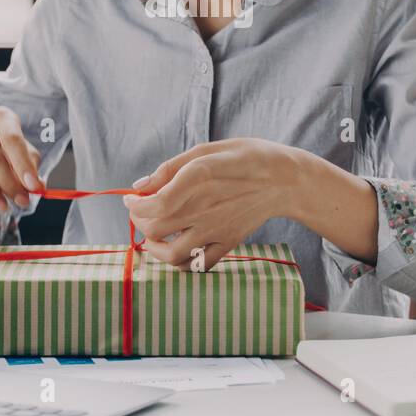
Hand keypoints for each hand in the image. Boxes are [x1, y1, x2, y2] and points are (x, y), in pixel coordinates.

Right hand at [0, 107, 40, 240]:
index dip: (23, 164)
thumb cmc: (5, 154)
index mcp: (1, 118)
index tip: (32, 185)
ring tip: (2, 206)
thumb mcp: (21, 157)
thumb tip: (38, 186)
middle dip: (8, 183)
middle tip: (20, 202)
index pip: (12, 139)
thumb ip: (30, 169)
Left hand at [123, 138, 305, 269]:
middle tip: (139, 211)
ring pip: (171, 253)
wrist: (285, 179)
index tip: (130, 199)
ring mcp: (217, 229)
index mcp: (199, 178)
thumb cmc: (246, 158)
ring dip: (154, 247)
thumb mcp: (207, 149)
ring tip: (152, 235)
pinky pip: (198, 265)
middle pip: (156, 228)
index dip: (135, 204)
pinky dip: (181, 262)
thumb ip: (170, 168)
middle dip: (139, 221)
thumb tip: (140, 186)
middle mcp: (205, 207)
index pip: (154, 204)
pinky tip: (177, 247)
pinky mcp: (228, 243)